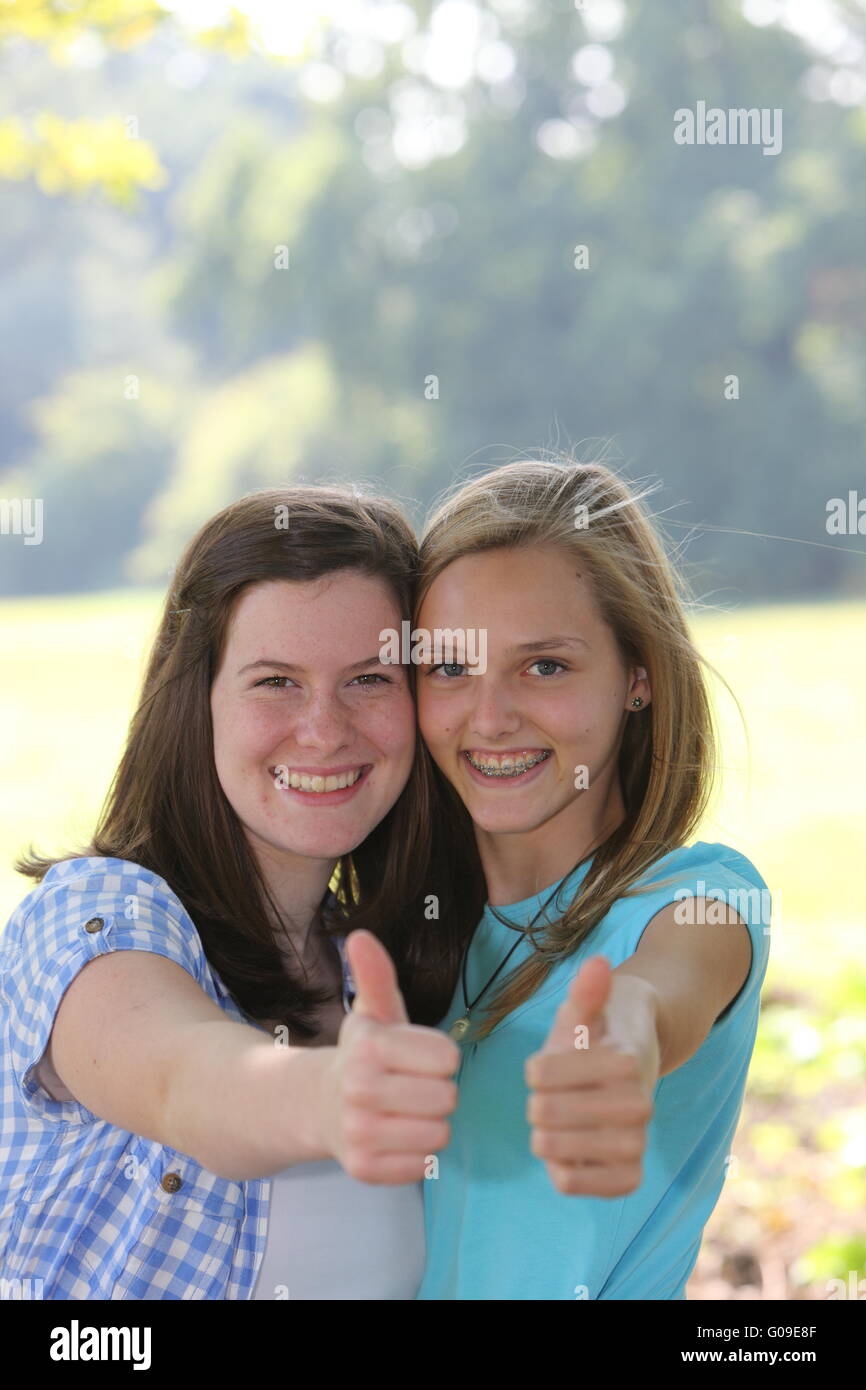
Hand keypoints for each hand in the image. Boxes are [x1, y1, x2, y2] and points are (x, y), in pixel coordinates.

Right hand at [321, 929, 459, 1183]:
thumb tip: (360, 935)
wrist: (318, 1104)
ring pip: (439, 1134)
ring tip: (407, 1112)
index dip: (441, 1057)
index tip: (420, 1056)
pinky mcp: (363, 1168)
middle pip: (447, 1098)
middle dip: (438, 1092)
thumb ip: (376, 974)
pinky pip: (422, 1167)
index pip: (447, 1058)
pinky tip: (397, 1137)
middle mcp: (359, 1089)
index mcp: (370, 1046)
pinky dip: (417, 1156)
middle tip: (414, 1087)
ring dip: (431, 1125)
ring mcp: (358, 1132)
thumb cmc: (363, 1054)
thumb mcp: (374, 1013)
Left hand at [524, 956, 658, 1196]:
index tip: (548, 1065)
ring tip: (553, 1126)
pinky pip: (577, 1185)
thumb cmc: (596, 1038)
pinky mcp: (629, 1176)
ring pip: (556, 1152)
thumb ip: (587, 991)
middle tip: (549, 1099)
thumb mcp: (586, 1010)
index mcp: (623, 1060)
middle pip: (544, 1113)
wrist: (632, 1072)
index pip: (540, 1073)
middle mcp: (638, 1103)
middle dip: (536, 1104)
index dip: (535, 1069)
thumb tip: (597, 963)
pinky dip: (562, 1173)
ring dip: (544, 1138)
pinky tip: (565, 1155)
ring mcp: (635, 1142)